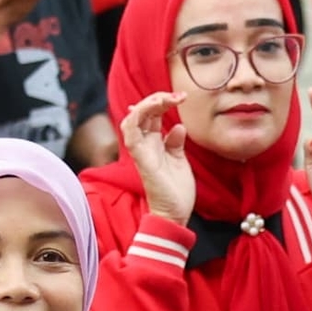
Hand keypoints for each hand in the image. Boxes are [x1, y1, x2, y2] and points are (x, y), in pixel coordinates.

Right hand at [118, 89, 195, 226]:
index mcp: (154, 144)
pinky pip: (130, 135)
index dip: (162, 102)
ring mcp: (142, 151)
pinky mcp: (141, 159)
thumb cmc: (176, 191)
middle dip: (157, 98)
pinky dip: (136, 118)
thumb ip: (175, 143)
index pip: (151, 115)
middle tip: (176, 95)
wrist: (175, 214)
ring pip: (132, 119)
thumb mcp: (179, 160)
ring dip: (147, 104)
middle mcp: (145, 145)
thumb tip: (178, 126)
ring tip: (165, 99)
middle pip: (142, 112)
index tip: (181, 96)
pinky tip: (150, 108)